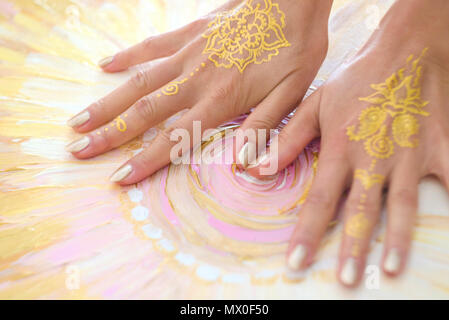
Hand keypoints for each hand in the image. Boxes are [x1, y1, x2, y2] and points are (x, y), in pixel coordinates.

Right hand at [65, 0, 331, 183]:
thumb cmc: (296, 49)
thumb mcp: (291, 95)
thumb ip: (262, 130)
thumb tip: (243, 167)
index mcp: (220, 100)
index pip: (174, 138)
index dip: (145, 160)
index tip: (118, 178)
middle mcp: (195, 78)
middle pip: (144, 111)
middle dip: (110, 135)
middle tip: (78, 151)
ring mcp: (188, 53)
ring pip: (138, 81)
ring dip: (106, 102)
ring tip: (79, 120)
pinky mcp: (189, 32)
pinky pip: (151, 45)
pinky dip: (126, 56)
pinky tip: (105, 65)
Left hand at [246, 0, 448, 286]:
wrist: (404, 51)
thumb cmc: (356, 80)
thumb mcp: (315, 105)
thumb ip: (287, 140)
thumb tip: (254, 169)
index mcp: (340, 148)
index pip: (320, 200)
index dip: (307, 234)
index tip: (297, 264)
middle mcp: (373, 157)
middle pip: (361, 210)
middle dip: (353, 247)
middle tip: (347, 280)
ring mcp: (409, 154)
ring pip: (402, 205)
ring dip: (397, 239)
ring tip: (390, 269)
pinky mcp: (439, 147)